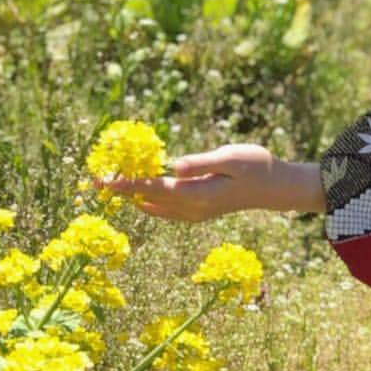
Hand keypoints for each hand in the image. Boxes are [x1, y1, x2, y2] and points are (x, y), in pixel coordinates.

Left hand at [98, 143, 324, 221]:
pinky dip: (150, 203)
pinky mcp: (200, 212)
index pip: (155, 188)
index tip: (105, 180)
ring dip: (134, 197)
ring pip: (156, 207)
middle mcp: (193, 209)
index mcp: (198, 194)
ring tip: (111, 189)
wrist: (276, 187)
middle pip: (149, 199)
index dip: (129, 183)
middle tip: (95, 183)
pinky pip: (167, 211)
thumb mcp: (230, 158)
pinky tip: (140, 200)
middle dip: (123, 191)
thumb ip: (200, 163)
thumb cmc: (256, 165)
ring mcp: (196, 213)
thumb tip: (172, 166)